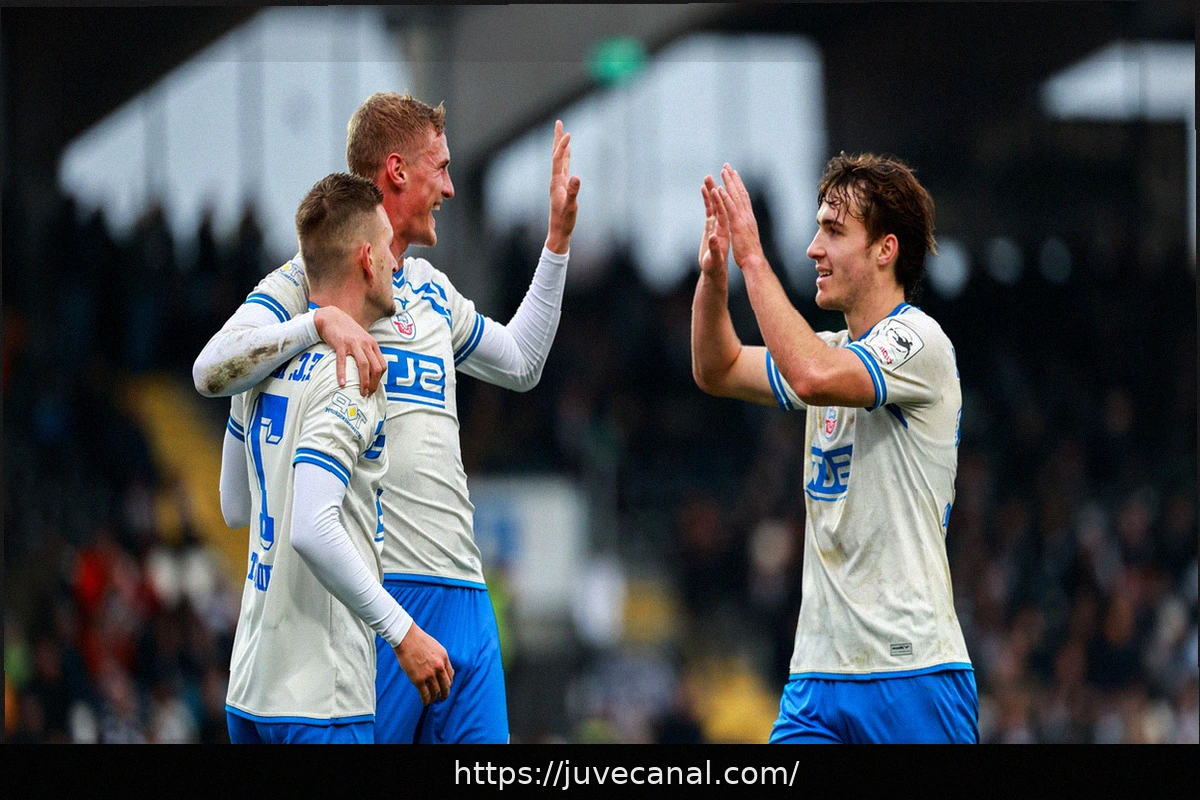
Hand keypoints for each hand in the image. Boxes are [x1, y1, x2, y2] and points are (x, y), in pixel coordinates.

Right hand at [313, 305, 385, 395]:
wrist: (332, 317)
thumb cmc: (347, 331)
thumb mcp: (362, 340)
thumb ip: (367, 352)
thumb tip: (370, 371)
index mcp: (372, 344)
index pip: (382, 365)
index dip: (380, 379)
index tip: (374, 388)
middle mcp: (366, 344)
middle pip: (376, 367)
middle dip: (374, 383)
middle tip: (368, 394)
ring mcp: (354, 344)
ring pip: (364, 365)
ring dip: (364, 381)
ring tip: (361, 392)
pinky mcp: (340, 344)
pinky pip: (343, 361)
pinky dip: (343, 374)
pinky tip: (342, 384)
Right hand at [394, 621, 453, 704]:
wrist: (406, 637)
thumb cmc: (418, 640)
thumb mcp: (435, 647)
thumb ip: (439, 658)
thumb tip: (441, 668)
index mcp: (444, 658)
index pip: (450, 675)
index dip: (448, 683)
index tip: (445, 686)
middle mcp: (439, 667)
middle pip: (446, 685)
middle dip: (445, 693)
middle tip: (442, 698)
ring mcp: (429, 674)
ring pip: (436, 691)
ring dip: (435, 698)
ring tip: (432, 701)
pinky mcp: (418, 679)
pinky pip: (425, 694)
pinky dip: (426, 700)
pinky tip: (425, 702)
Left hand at [545, 120, 580, 254]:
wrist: (559, 230)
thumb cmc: (564, 220)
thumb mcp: (571, 206)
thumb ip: (573, 191)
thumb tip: (577, 177)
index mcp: (556, 182)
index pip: (558, 159)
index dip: (562, 146)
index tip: (568, 134)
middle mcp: (556, 179)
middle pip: (555, 154)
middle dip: (557, 138)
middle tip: (558, 123)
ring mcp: (559, 182)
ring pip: (559, 159)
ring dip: (560, 146)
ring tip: (563, 134)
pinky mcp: (563, 187)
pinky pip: (564, 167)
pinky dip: (566, 157)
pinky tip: (567, 154)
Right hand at [698, 174, 729, 279]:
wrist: (717, 271)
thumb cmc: (716, 266)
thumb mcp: (715, 258)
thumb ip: (714, 247)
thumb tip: (712, 237)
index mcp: (726, 230)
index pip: (724, 210)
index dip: (720, 197)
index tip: (716, 185)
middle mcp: (723, 224)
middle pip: (722, 201)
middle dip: (720, 186)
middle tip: (718, 170)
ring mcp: (718, 224)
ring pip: (717, 203)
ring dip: (713, 189)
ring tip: (707, 176)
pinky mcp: (712, 226)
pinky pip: (711, 209)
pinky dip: (709, 199)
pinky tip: (706, 189)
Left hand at [715, 164, 768, 270]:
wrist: (754, 261)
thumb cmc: (751, 253)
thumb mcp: (748, 237)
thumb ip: (746, 228)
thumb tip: (745, 225)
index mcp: (748, 218)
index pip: (743, 197)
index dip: (738, 185)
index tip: (733, 174)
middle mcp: (747, 215)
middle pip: (740, 192)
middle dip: (733, 178)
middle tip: (727, 165)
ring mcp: (742, 219)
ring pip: (735, 197)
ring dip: (729, 183)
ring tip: (723, 170)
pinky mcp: (737, 225)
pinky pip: (730, 209)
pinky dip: (725, 198)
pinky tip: (719, 189)